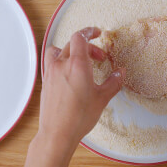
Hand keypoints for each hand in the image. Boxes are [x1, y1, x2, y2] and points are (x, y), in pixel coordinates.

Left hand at [39, 27, 124, 152]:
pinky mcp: (45, 83)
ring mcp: (50, 74)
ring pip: (57, 52)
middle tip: (99, 58)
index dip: (89, 32)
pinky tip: (69, 77)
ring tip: (79, 63)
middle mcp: (61, 65)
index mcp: (77, 65)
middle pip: (72, 44)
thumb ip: (113, 82)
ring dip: (69, 52)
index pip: (80, 37)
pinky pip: (51, 65)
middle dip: (87, 47)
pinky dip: (60, 64)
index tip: (97, 34)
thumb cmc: (78, 117)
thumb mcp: (102, 99)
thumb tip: (121, 73)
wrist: (57, 133)